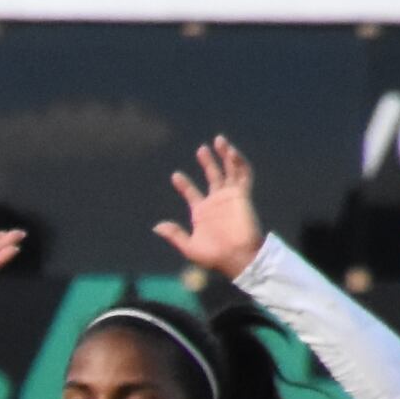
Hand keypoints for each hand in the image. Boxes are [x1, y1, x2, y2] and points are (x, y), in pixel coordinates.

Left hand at [155, 137, 263, 279]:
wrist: (237, 258)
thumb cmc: (214, 256)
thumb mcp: (189, 247)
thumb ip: (175, 234)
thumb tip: (157, 226)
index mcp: (202, 212)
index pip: (192, 193)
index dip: (184, 185)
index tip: (176, 176)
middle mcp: (216, 202)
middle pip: (212, 176)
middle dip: (207, 162)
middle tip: (201, 149)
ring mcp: (230, 198)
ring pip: (228, 171)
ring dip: (224, 156)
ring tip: (218, 140)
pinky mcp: (242, 196)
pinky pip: (242, 176)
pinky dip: (238, 163)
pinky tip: (231, 152)